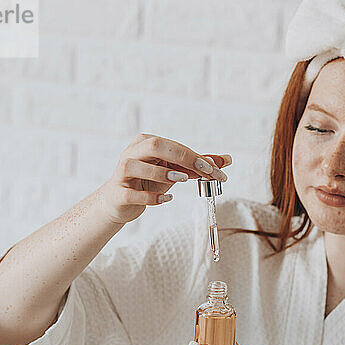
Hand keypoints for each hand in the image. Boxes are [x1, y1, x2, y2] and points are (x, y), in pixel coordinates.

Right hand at [97, 133, 231, 224]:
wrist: (120, 202)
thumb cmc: (148, 182)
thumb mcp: (174, 171)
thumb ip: (197, 165)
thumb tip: (226, 160)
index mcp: (145, 142)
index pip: (174, 146)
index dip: (196, 157)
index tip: (216, 170)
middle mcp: (132, 153)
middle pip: (154, 145)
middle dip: (182, 157)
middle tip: (204, 170)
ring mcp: (122, 172)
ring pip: (137, 165)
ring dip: (162, 172)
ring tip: (182, 179)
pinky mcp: (117, 193)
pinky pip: (132, 194)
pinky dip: (151, 197)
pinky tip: (166, 199)